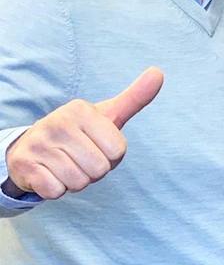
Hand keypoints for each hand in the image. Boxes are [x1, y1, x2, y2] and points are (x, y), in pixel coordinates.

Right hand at [5, 68, 163, 199]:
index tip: (96, 146)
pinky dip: (56, 189)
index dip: (112, 156)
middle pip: (100, 169)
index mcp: (81, 110)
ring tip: (65, 165)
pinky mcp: (24, 165)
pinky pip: (55, 191)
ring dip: (76, 181)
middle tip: (80, 158)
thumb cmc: (80, 133)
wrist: (31, 148)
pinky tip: (50, 174)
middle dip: (94, 171)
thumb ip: (135, 98)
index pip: (118, 151)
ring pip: (79, 182)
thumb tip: (158, 73)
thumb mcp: (107, 115)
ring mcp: (38, 143)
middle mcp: (57, 122)